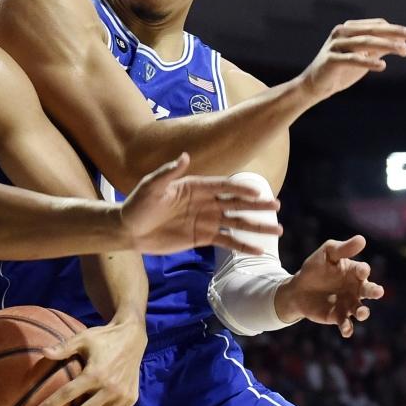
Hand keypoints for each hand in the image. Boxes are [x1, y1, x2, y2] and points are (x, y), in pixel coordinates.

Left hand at [32, 317, 145, 405]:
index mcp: (94, 374)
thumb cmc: (103, 337)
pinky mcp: (129, 400)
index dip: (51, 404)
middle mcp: (107, 389)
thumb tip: (42, 351)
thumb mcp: (83, 338)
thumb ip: (63, 347)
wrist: (133, 338)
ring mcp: (120, 397)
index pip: (67, 393)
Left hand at [121, 153, 282, 255]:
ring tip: (277, 230)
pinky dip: (242, 245)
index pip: (224, 186)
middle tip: (277, 207)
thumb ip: (168, 173)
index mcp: (196, 186)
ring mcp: (205, 220)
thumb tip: (184, 155)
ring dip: (256, 227)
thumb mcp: (151, 187)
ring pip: (236, 223)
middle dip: (257, 206)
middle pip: (236, 203)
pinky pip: (226, 241)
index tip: (258, 193)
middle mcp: (205, 202)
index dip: (241, 189)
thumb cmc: (137, 204)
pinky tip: (258, 250)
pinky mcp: (202, 237)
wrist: (128, 229)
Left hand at [276, 235, 383, 336]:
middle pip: (369, 290)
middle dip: (374, 291)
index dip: (362, 270)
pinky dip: (347, 328)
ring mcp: (348, 304)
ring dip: (363, 312)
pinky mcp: (337, 317)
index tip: (361, 270)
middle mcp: (356, 290)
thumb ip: (343, 249)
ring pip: (360, 310)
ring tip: (362, 312)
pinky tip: (346, 331)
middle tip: (378, 291)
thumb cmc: (316, 268)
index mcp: (355, 273)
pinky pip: (345, 324)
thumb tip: (362, 239)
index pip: (362, 270)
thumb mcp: (327, 254)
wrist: (298, 288)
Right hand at [298, 19, 405, 100]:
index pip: (376, 25)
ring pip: (364, 42)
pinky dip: (367, 62)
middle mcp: (341, 33)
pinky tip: (382, 66)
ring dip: (386, 45)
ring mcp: (334, 45)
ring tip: (403, 51)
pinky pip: (352, 59)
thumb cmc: (342, 70)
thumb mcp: (364, 56)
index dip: (395, 29)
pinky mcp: (330, 59)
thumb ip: (380, 49)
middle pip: (372, 30)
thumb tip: (404, 44)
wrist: (316, 85)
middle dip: (394, 32)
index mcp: (349, 29)